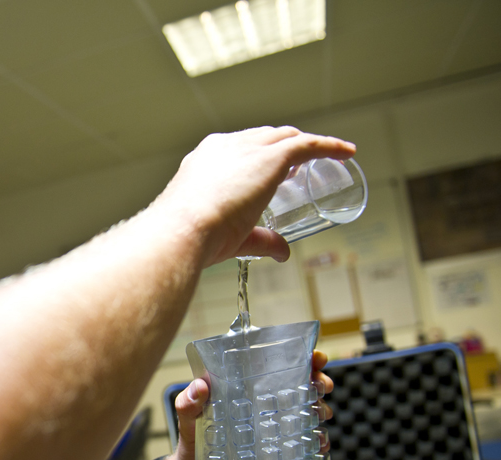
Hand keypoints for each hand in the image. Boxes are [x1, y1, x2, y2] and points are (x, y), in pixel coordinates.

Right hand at [151, 127, 355, 266]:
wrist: (183, 229)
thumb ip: (260, 240)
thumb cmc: (193, 236)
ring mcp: (249, 148)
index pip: (239, 148)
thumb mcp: (229, 235)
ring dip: (305, 144)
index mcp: (205, 159)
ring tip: (324, 156)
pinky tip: (346, 152)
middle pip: (264, 136)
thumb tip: (282, 252)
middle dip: (282, 147)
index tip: (271, 168)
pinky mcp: (272, 157)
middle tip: (299, 166)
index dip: (258, 155)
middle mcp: (226, 146)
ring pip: (285, 136)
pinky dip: (329, 146)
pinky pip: (307, 144)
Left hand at [157, 350, 335, 459]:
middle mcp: (258, 407)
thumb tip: (199, 386)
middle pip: (295, 386)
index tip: (315, 358)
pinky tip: (318, 443)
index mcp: (239, 391)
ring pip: (303, 412)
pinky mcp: (275, 453)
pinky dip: (314, 441)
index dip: (297, 358)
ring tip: (321, 414)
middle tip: (322, 387)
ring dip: (318, 409)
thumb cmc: (188, 448)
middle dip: (316, 381)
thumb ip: (188, 405)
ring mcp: (268, 430)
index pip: (271, 366)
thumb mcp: (187, 424)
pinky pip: (301, 443)